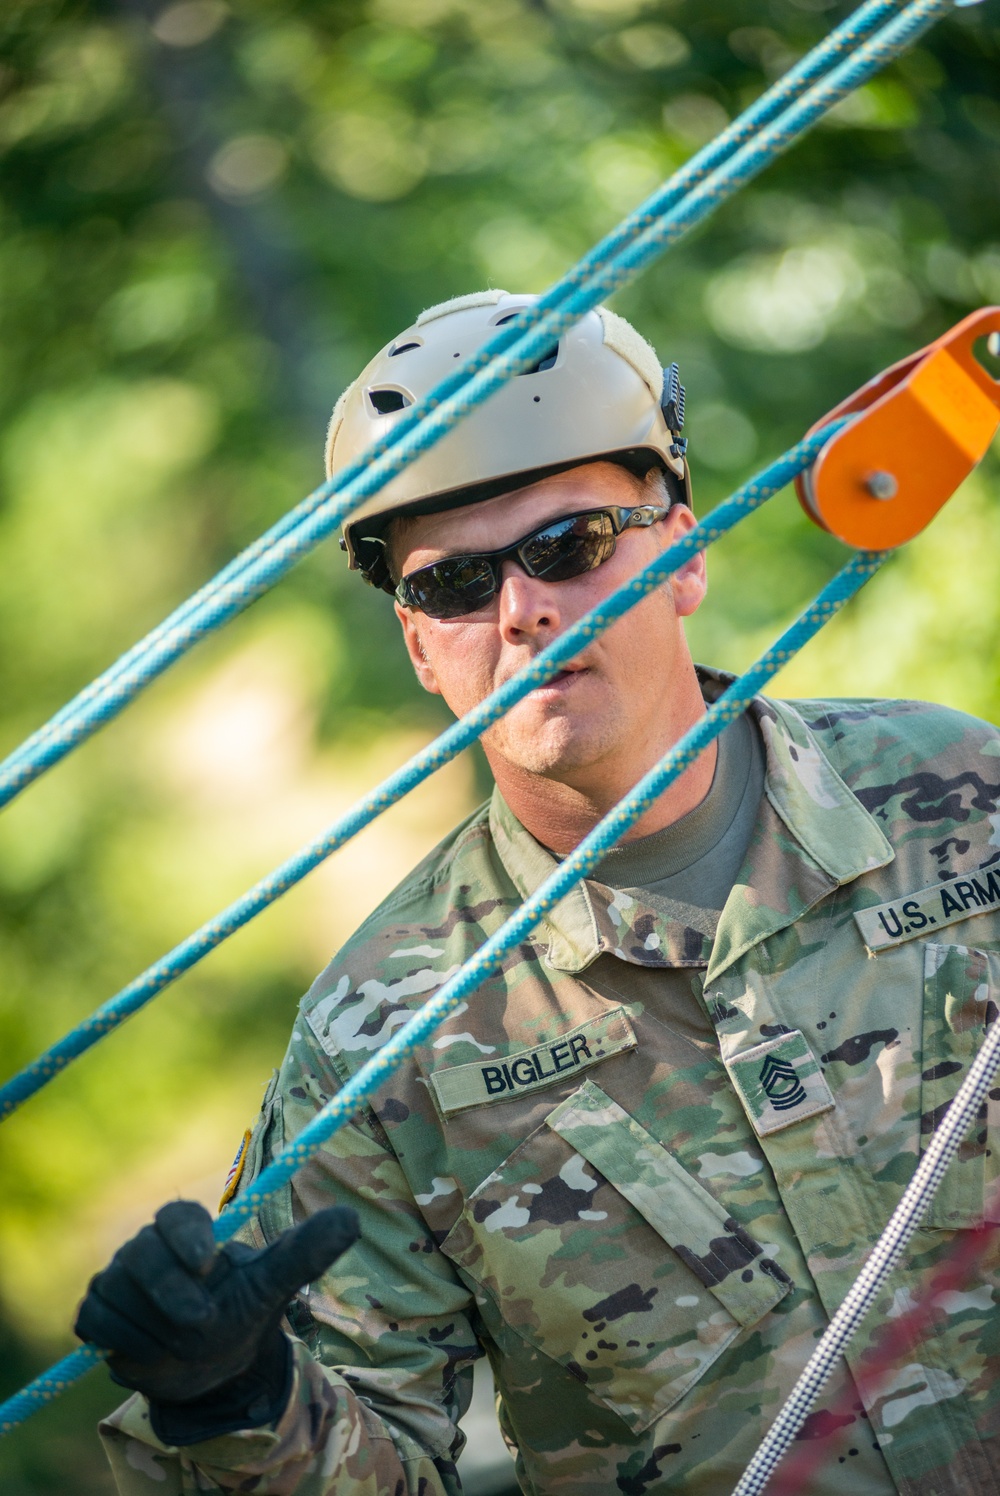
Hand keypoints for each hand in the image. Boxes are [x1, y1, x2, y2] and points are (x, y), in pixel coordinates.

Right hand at [75, 1199, 357, 1442]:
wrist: (209, 1367)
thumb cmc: (243, 1313)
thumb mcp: (275, 1284)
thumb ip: (306, 1251)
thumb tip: (350, 1219)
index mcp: (189, 1232)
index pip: (175, 1215)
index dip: (185, 1234)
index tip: (207, 1260)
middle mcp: (147, 1247)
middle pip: (141, 1254)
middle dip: (172, 1293)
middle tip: (203, 1322)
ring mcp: (117, 1279)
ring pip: (119, 1294)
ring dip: (156, 1330)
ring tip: (184, 1344)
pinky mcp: (96, 1313)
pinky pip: (97, 1322)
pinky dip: (126, 1344)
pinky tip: (151, 1353)